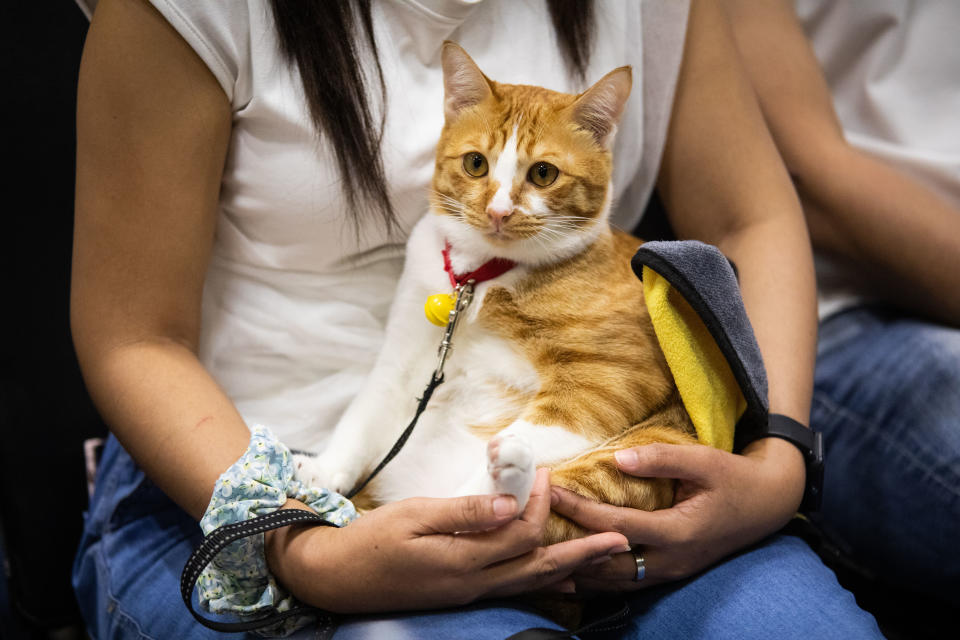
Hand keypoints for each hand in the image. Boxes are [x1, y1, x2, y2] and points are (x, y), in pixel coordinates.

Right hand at [267, 469, 628, 611]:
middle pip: (539, 568)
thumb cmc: (370, 541)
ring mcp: (468, 594)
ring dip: (568, 569)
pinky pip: (512, 589)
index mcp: (463, 561)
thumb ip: (464, 512)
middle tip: (620, 539)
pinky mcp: (460, 594)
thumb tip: (509, 504)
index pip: (520, 532)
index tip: (544, 473)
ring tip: (600, 560)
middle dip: (582, 553)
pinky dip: (540, 581)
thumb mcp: (413, 516)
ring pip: (530, 584)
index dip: (539, 502)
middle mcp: (473, 584)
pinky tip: (556, 581)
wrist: (335, 578)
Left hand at [550, 438, 803, 590]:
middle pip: (607, 563)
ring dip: (579, 568)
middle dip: (570, 547)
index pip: (616, 525)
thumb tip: (619, 460)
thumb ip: (661, 459)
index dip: (581, 511)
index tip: (551, 493)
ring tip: (542, 554)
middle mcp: (670, 561)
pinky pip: (625, 582)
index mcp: (678, 532)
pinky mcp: (668, 573)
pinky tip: (572, 568)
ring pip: (614, 581)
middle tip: (535, 529)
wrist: (767, 504)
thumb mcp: (704, 461)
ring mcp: (669, 572)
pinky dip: (597, 577)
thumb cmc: (734, 478)